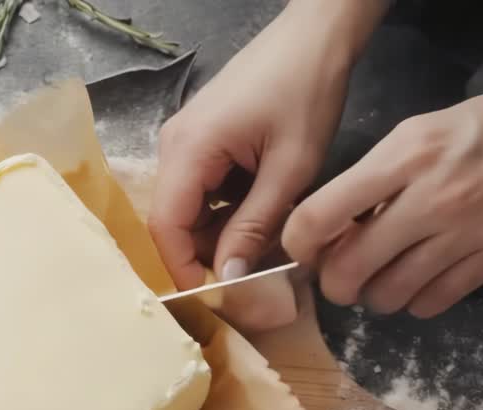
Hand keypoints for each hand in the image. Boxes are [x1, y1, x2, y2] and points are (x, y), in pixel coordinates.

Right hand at [148, 0, 384, 330]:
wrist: (316, 36)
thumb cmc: (306, 93)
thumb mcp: (290, 168)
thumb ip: (255, 225)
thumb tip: (229, 278)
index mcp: (188, 150)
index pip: (166, 227)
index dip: (185, 268)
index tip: (217, 299)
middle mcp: (174, 147)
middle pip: (175, 221)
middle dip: (210, 254)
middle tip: (256, 279)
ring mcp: (187, 142)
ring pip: (192, 209)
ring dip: (225, 234)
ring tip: (269, 248)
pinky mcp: (204, 141)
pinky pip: (205, 191)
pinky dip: (230, 212)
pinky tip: (265, 218)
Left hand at [283, 58, 482, 317]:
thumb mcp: (433, 126)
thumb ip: (383, 172)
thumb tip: (334, 219)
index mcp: (406, 154)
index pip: (321, 214)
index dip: (299, 242)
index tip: (303, 247)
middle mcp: (430, 197)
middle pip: (349, 267)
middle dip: (334, 282)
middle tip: (339, 275)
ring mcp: (465, 235)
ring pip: (388, 294)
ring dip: (374, 295)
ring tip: (382, 278)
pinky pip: (431, 302)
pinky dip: (416, 301)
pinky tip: (422, 282)